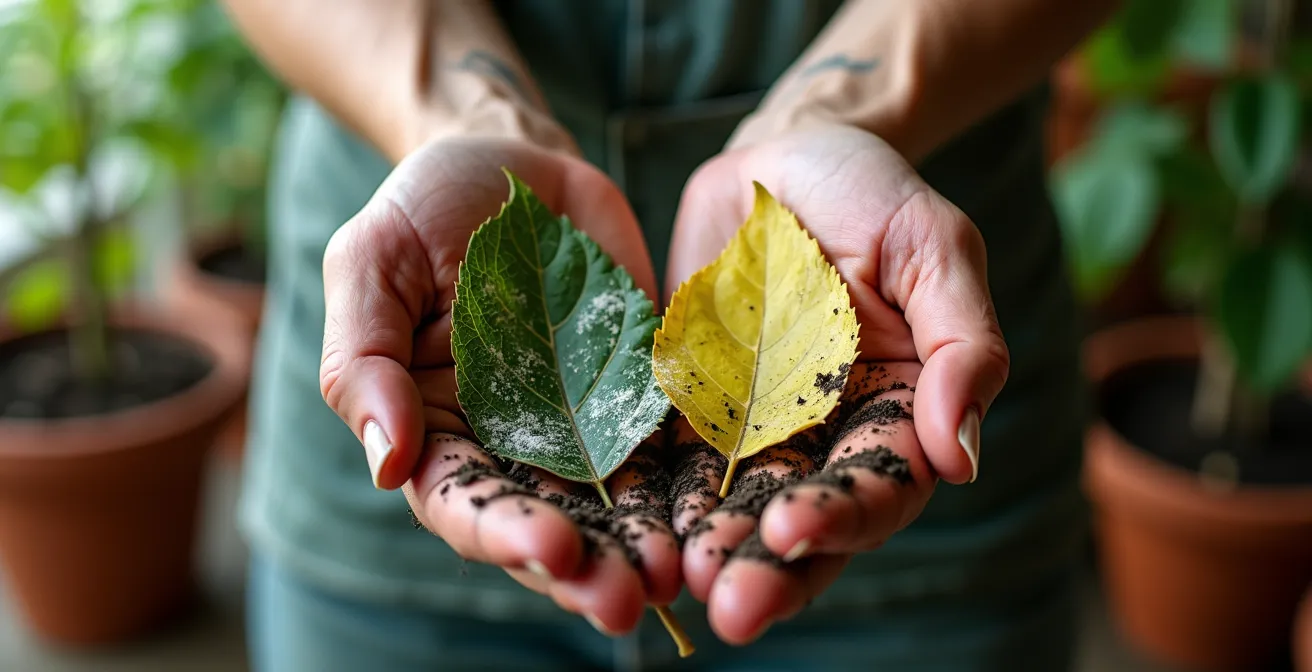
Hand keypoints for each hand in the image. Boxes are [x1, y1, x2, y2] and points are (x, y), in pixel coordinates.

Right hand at [319, 137, 679, 633]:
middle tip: (625, 597)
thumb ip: (361, 360)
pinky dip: (692, 485)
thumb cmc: (426, 208)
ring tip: (677, 575)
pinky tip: (720, 513)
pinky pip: (670, 448)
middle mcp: (514, 446)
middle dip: (584, 567)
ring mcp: (585, 426)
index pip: (462, 502)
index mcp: (436, 430)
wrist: (519, 162)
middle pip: (545, 524)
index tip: (551, 547)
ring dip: (643, 545)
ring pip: (615, 505)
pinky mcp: (643, 397)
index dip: (501, 531)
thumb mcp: (371, 263)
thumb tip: (385, 464)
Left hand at [666, 124, 1009, 642]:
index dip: (842, 515)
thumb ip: (960, 344)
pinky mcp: (689, 414)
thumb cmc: (869, 192)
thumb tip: (960, 457)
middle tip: (731, 604)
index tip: (793, 527)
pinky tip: (629, 531)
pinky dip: (654, 503)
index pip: (880, 485)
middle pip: (802, 522)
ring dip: (708, 552)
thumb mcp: (933, 245)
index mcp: (896, 414)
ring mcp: (750, 433)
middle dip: (769, 568)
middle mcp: (823, 440)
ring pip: (732, 511)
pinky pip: (669, 468)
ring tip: (675, 582)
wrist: (776, 160)